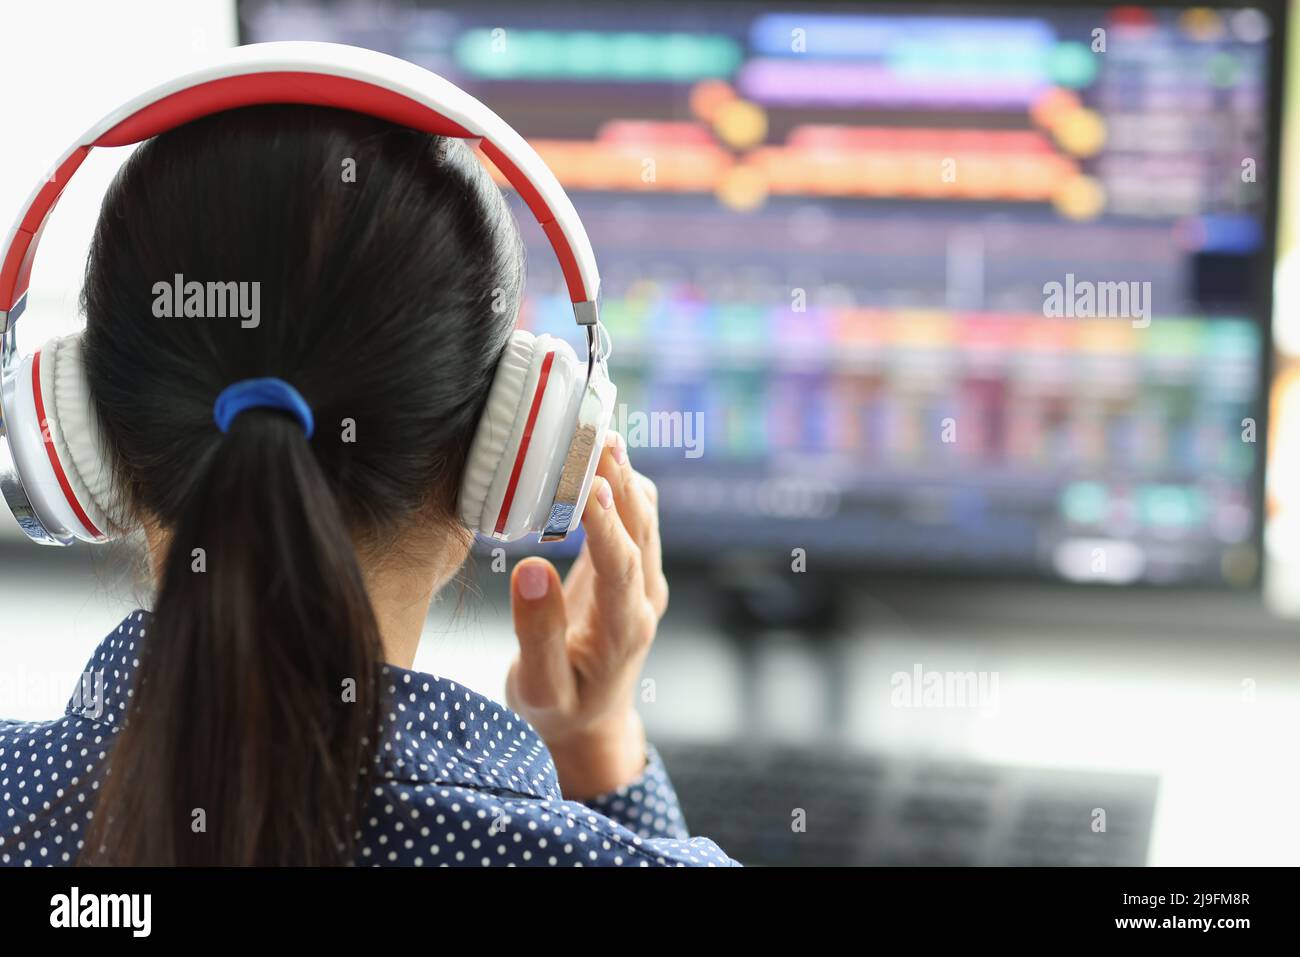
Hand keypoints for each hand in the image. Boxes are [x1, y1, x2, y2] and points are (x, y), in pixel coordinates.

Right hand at [506, 432, 668, 799]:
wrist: (589, 720)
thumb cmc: (560, 706)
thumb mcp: (539, 687)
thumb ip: (537, 633)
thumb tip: (531, 568)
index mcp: (624, 630)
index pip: (620, 566)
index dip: (606, 523)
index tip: (590, 483)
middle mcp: (644, 599)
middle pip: (640, 528)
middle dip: (619, 478)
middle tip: (595, 433)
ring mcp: (644, 581)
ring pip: (643, 515)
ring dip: (621, 472)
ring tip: (595, 430)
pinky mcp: (632, 567)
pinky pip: (633, 517)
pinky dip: (617, 483)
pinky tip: (596, 454)